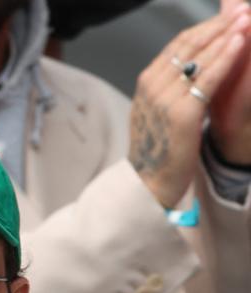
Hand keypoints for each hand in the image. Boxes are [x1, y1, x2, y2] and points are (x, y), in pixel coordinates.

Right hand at [129, 4, 249, 206]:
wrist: (150, 181)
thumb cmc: (158, 150)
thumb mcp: (156, 112)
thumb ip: (167, 88)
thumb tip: (186, 69)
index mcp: (146, 83)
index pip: (176, 45)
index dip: (204, 28)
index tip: (226, 17)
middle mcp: (152, 85)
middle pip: (188, 45)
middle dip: (217, 25)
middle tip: (241, 10)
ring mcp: (165, 98)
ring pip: (200, 57)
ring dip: (226, 34)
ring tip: (246, 19)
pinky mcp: (182, 112)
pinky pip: (208, 78)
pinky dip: (226, 57)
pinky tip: (240, 42)